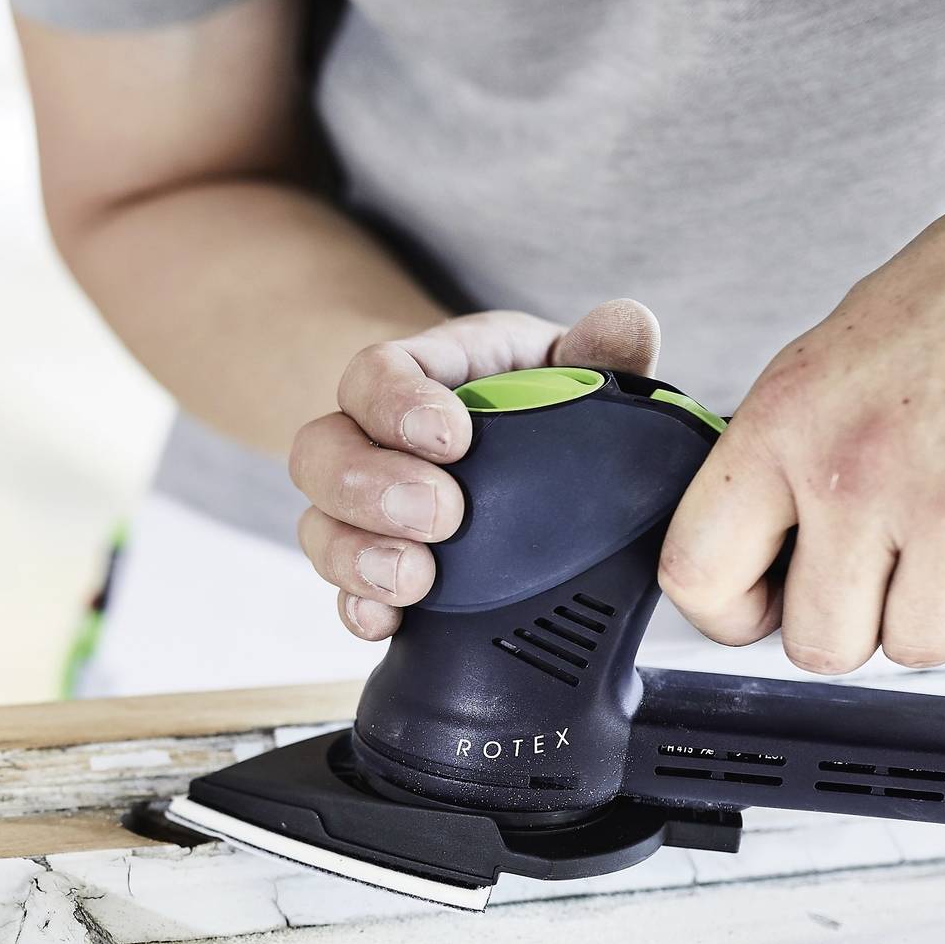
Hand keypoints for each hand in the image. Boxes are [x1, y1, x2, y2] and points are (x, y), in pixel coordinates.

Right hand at [293, 300, 663, 638]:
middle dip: (371, 487)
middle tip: (440, 514)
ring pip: (317, 523)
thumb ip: (599, 350)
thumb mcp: (568, 367)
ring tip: (415, 580)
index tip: (452, 438)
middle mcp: (371, 438)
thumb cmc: (538, 403)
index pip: (375, 373)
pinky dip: (357, 607)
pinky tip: (385, 622)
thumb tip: (626, 321)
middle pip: (321, 450)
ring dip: (357, 555)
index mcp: (421, 375)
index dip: (397, 405)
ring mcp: (362, 507)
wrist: (521, 457)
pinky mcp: (371, 567)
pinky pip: (340, 589)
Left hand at [657, 146, 944, 672]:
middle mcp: (858, 474)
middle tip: (898, 564)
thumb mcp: (849, 344)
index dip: (732, 610)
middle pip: (821, 643)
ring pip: (919, 647)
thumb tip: (770, 537)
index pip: (696, 572)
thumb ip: (798, 446)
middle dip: (861, 618)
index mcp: (788, 420)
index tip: (766, 605)